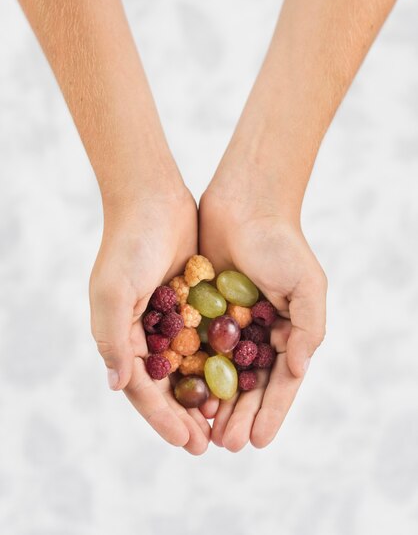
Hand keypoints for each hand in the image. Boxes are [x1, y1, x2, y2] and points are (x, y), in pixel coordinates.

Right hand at [89, 187, 211, 454]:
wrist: (153, 196)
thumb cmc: (128, 243)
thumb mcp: (113, 290)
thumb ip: (113, 338)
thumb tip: (118, 386)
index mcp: (122, 335)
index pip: (143, 389)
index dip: (164, 418)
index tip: (189, 442)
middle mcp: (145, 331)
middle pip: (169, 386)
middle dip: (187, 416)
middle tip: (211, 444)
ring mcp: (171, 317)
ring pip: (191, 366)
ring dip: (207, 395)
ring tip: (227, 421)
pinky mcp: (193, 300)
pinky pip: (208, 338)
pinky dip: (220, 359)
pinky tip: (240, 377)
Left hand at [199, 189, 326, 450]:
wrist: (244, 203)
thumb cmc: (281, 243)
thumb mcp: (308, 286)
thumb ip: (308, 329)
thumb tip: (296, 371)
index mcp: (286, 331)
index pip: (280, 381)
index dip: (271, 412)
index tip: (258, 441)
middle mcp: (257, 332)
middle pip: (248, 384)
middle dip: (239, 415)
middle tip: (225, 444)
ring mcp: (228, 322)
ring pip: (219, 372)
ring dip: (213, 403)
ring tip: (204, 431)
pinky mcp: (200, 308)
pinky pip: (194, 346)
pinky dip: (190, 372)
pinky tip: (182, 395)